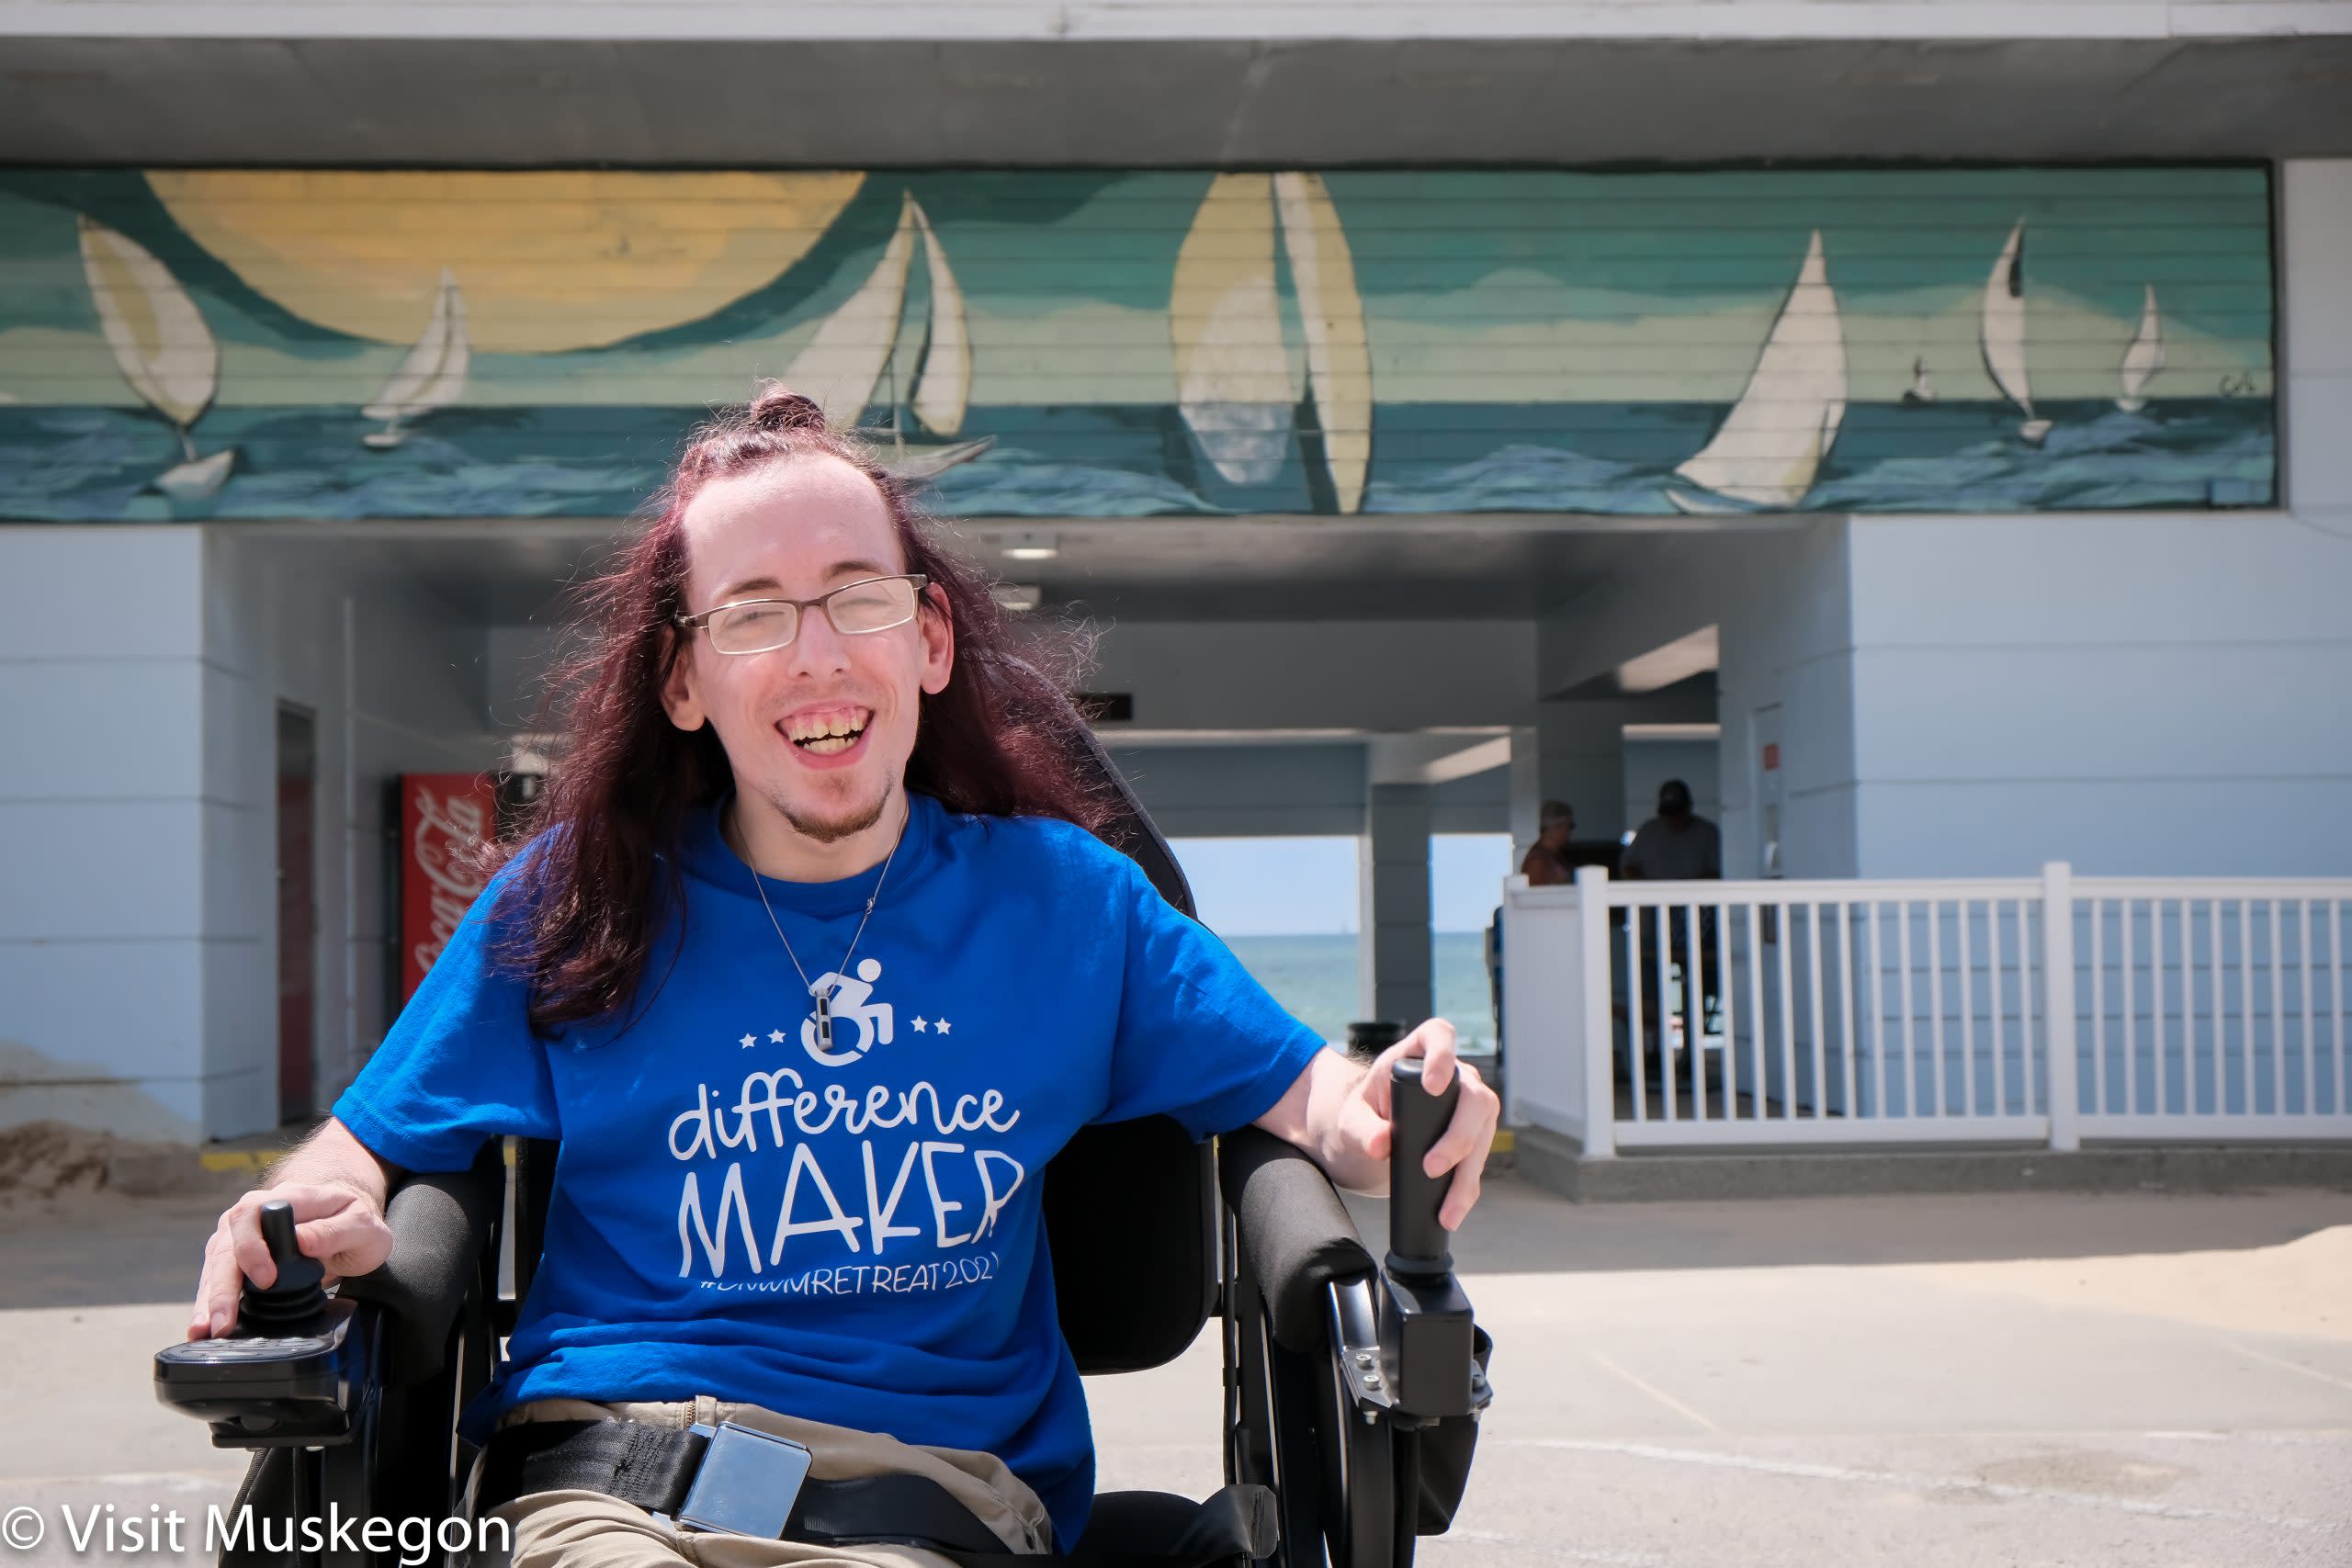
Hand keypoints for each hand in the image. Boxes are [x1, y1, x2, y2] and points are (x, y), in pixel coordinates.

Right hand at [188, 1182, 393, 1339]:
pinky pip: (216, 1276)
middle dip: (223, 1285)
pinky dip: (209, 1301)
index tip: (266, 1279)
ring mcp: (242, 1232)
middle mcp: (256, 1211)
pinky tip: (202, 1326)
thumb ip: (335, 1230)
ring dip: (209, 1298)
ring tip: (205, 1330)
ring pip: (216, 1263)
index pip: (255, 1214)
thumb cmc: (354, 1220)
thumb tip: (302, 1241)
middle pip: (227, 1244)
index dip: (253, 1246)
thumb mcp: (362, 1224)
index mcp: (288, 1196)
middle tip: (223, 1321)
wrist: (346, 1219)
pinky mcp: (236, 1254)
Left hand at [1351, 1019, 1500, 1229]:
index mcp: (1421, 1050)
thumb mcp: (1353, 1117)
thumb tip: (1381, 1144)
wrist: (1374, 1131)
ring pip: (1483, 1133)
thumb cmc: (1366, 1111)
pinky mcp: (1476, 1135)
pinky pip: (1478, 1161)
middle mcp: (1456, 1074)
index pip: (1440, 1036)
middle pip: (1474, 1096)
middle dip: (1458, 1136)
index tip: (1433, 1085)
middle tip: (1431, 1167)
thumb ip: (1362, 1127)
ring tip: (1448, 1208)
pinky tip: (1454, 1210)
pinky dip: (1466, 1188)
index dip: (1441, 1057)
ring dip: (1466, 1173)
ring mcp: (1471, 1105)